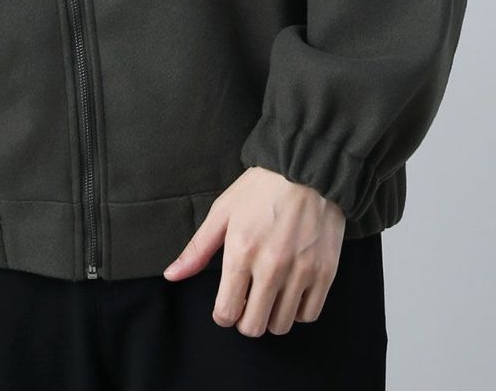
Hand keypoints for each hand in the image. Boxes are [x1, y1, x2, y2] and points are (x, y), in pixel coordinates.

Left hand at [162, 166, 345, 335]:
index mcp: (241, 251)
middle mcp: (271, 266)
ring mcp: (301, 271)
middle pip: (253, 327)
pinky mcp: (325, 272)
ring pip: (281, 325)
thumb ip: (198, 249)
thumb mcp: (223, 211)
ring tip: (270, 295)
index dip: (223, 315)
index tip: (227, 305)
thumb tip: (171, 275)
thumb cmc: (260, 188)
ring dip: (271, 316)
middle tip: (248, 302)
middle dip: (245, 319)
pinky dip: (297, 311)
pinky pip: (308, 315)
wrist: (306, 168)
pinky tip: (291, 291)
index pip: (227, 312)